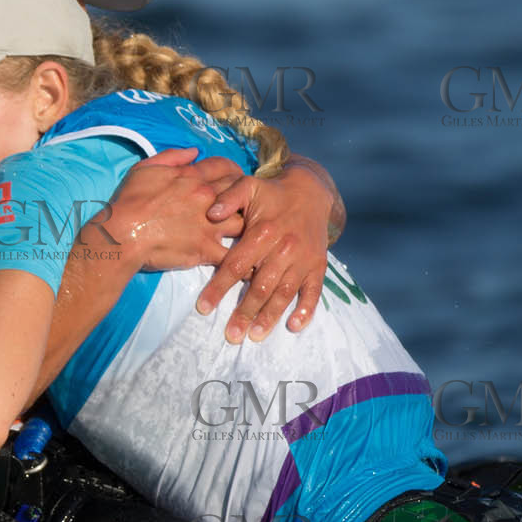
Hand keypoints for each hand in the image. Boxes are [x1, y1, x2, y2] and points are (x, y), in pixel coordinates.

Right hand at [95, 148, 243, 271]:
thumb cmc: (129, 200)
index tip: (234, 180)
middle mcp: (206, 198)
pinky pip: (232, 255)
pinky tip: (245, 263)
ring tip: (245, 232)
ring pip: (242, 222)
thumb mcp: (146, 168)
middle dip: (244, 198)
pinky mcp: (205, 250)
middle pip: (240, 193)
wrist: (122, 234)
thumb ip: (173, 156)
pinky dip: (239, 259)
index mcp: (193, 177)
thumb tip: (195, 151)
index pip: (225, 167)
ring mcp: (209, 225)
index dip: (233, 172)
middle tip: (244, 206)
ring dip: (244, 226)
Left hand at [196, 165, 332, 342]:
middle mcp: (284, 248)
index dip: (218, 287)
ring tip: (255, 336)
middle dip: (245, 312)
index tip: (203, 308)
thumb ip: (228, 197)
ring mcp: (302, 259)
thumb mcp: (248, 186)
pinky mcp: (317, 265)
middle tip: (231, 335)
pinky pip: (314, 291)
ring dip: (270, 316)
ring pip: (284, 292)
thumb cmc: (271, 193)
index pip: (236, 265)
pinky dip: (306, 309)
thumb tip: (210, 213)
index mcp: (263, 232)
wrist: (311, 191)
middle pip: (260, 286)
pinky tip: (294, 326)